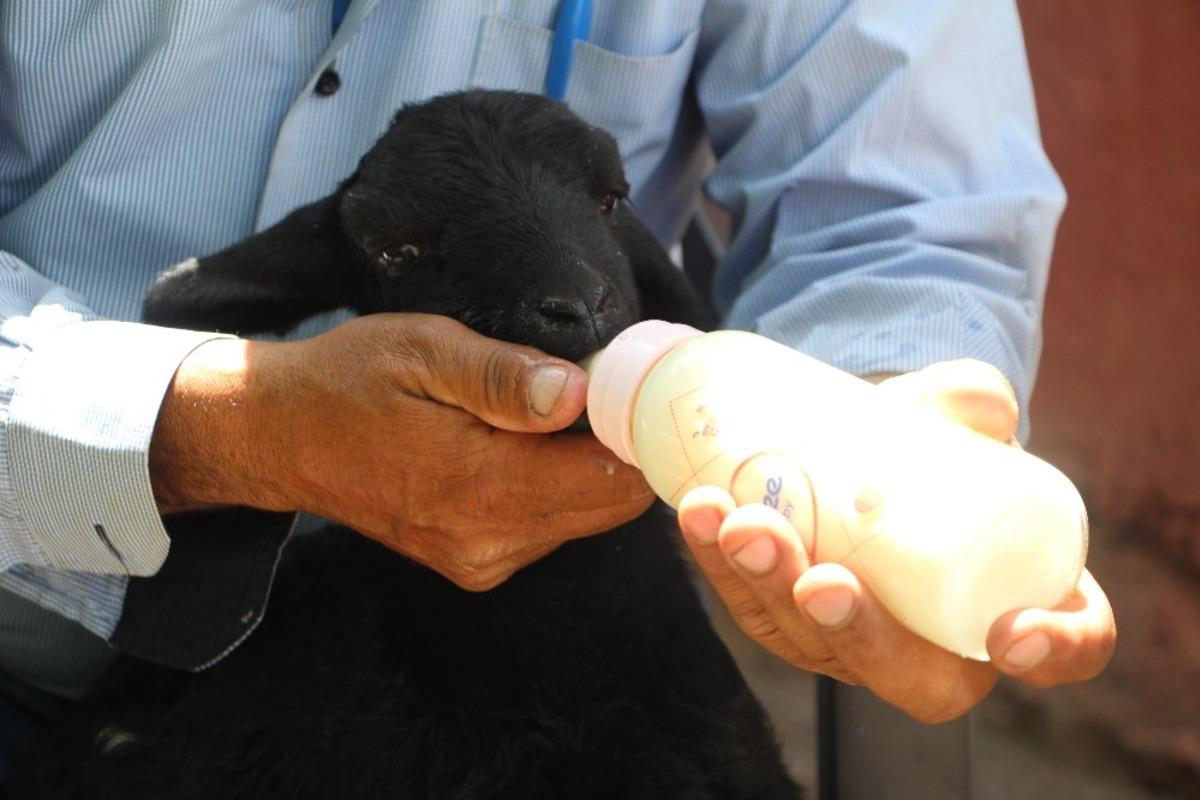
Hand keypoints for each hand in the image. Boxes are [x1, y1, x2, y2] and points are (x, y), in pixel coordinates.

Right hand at [151, 313, 653, 589]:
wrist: (280, 435)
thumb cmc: (349, 379)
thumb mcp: (424, 350)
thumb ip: (504, 377)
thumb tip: (579, 393)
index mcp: (484, 487)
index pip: (615, 482)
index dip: (636, 432)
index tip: (629, 388)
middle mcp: (490, 539)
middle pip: (610, 506)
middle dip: (618, 448)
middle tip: (595, 389)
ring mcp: (481, 559)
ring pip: (583, 517)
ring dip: (582, 466)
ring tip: (543, 411)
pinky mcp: (474, 563)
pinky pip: (547, 525)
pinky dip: (551, 484)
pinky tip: (515, 444)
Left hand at [676, 359, 1115, 722]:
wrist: (854, 432)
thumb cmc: (929, 437)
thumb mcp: (956, 413)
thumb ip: (972, 400)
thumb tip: (977, 404)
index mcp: (1013, 591)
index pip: (1068, 644)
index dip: (1055, 650)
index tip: (1013, 634)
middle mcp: (933, 638)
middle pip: (903, 670)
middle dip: (853, 629)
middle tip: (819, 578)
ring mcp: (849, 635)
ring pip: (806, 638)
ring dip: (763, 585)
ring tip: (732, 522)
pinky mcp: (782, 613)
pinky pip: (749, 602)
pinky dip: (716, 560)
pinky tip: (695, 511)